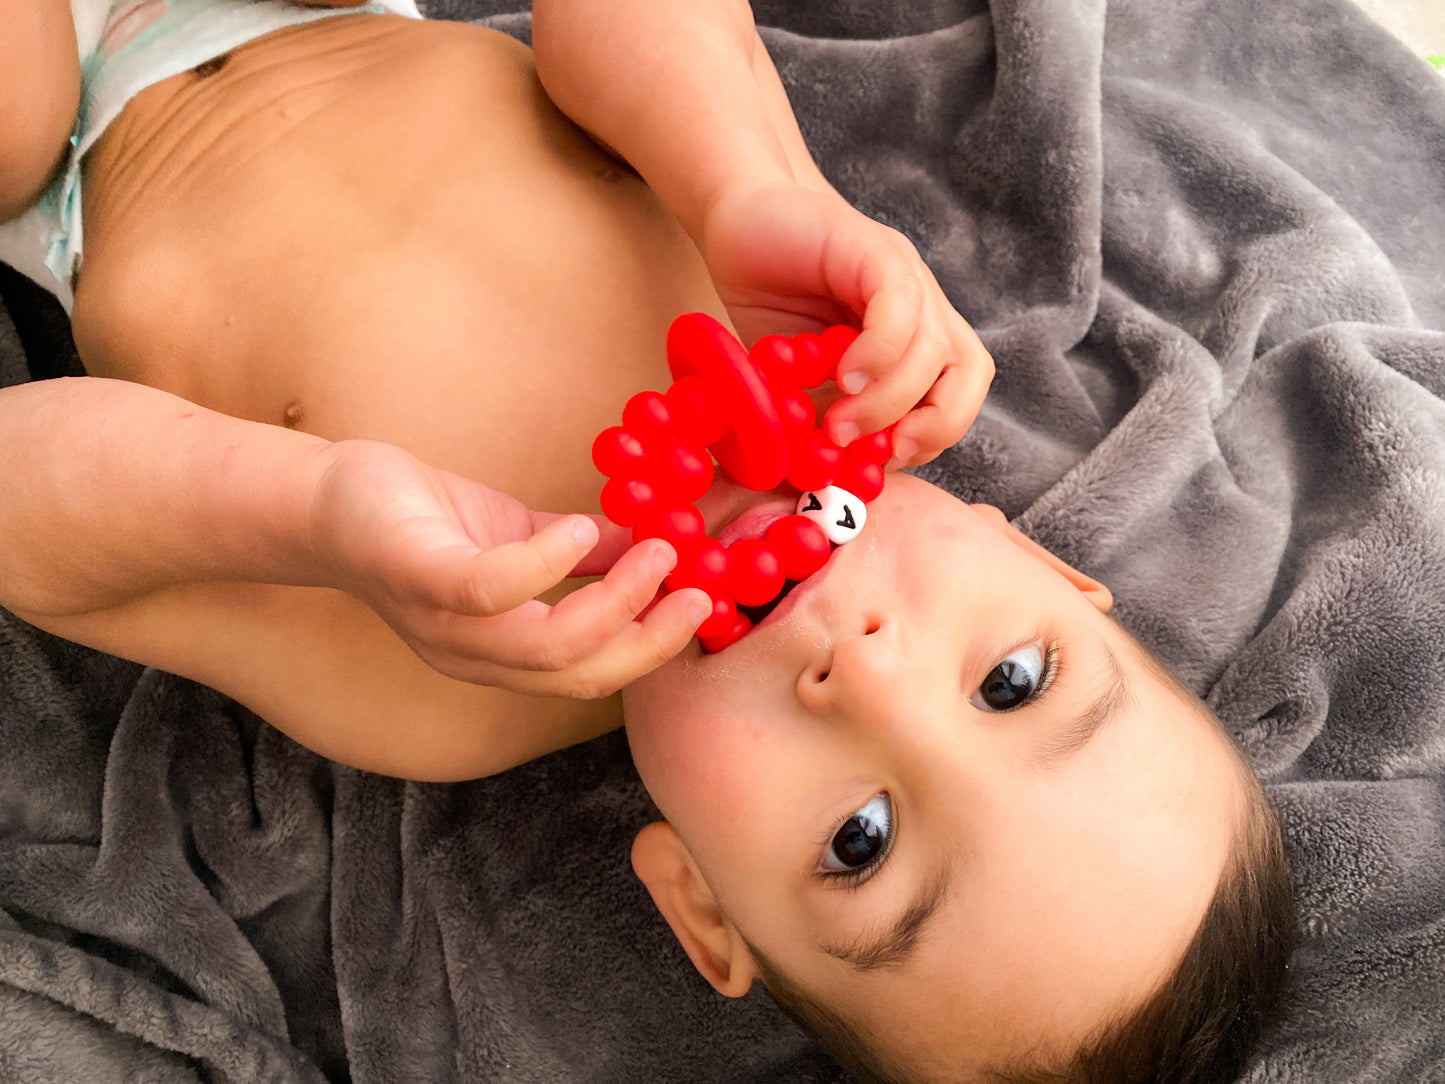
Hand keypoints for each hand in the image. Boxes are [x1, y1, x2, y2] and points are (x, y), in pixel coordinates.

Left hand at [307, 440, 709, 696]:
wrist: (320, 500)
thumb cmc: (419, 519)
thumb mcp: (517, 536)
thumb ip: (582, 550)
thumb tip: (651, 541)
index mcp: (501, 653)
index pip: (588, 674)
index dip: (650, 649)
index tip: (702, 605)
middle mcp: (473, 655)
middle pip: (578, 675)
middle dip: (648, 640)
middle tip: (695, 593)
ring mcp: (444, 623)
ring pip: (546, 646)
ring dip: (614, 602)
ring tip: (654, 552)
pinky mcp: (418, 576)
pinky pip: (491, 588)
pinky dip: (545, 564)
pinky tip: (579, 528)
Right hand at [699, 182, 993, 466]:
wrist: (739, 217)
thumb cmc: (770, 301)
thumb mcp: (801, 377)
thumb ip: (825, 416)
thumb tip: (833, 475)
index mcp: (917, 340)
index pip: (959, 395)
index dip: (934, 435)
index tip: (884, 462)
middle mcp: (923, 307)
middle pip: (969, 373)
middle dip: (934, 425)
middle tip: (879, 451)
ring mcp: (904, 275)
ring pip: (934, 349)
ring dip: (889, 400)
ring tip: (839, 423)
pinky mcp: (875, 249)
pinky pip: (899, 307)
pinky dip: (878, 352)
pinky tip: (842, 374)